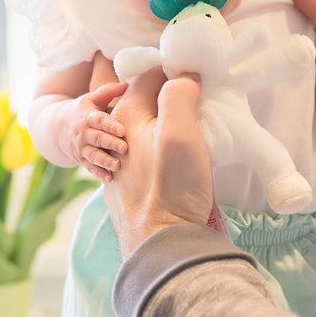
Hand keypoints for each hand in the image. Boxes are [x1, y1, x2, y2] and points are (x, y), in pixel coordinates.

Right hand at [63, 81, 128, 181]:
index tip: (122, 130)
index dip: (110, 125)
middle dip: (110, 143)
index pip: (99, 121)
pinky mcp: (81, 159)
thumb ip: (109, 91)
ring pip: (93, 155)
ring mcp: (81, 148)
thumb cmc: (82, 110)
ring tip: (117, 166)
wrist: (57, 127)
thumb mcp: (91, 98)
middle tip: (125, 148)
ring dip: (105, 161)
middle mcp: (83, 133)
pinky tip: (109, 179)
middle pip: (97, 139)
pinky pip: (89, 168)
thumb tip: (128, 84)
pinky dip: (98, 174)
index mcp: (88, 117)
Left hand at [104, 67, 213, 255]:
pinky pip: (145, 151)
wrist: (161, 245)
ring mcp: (120, 161)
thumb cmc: (170, 188)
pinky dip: (161, 145)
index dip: (176, 71)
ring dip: (166, 121)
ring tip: (193, 127)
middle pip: (145, 101)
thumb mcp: (180, 132)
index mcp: (125, 115)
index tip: (199, 77)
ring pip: (145, 127)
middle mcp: (116, 134)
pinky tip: (177, 157)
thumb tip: (184, 75)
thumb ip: (178, 95)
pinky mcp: (129, 183)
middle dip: (169, 95)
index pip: (150, 75)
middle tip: (199, 99)